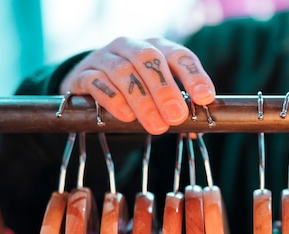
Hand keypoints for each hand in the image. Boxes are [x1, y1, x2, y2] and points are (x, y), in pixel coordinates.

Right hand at [59, 37, 215, 134]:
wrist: (91, 83)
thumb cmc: (137, 91)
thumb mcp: (160, 95)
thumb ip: (178, 108)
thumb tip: (197, 132)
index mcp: (157, 48)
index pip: (179, 55)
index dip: (194, 75)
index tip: (205, 98)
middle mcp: (131, 46)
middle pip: (149, 59)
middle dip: (165, 90)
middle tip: (177, 117)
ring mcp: (105, 57)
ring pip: (123, 72)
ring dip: (142, 101)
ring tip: (156, 126)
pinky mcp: (84, 73)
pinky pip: (96, 82)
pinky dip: (112, 99)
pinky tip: (126, 116)